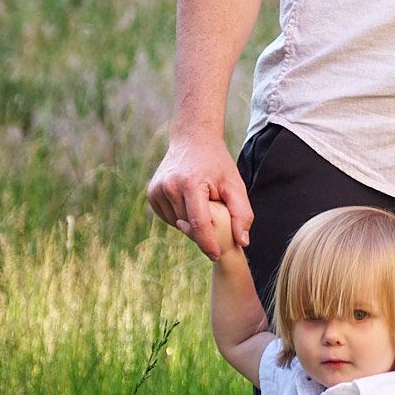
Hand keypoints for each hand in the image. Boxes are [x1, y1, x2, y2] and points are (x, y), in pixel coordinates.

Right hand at [146, 133, 252, 259]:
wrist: (192, 140)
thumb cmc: (217, 164)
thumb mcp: (235, 185)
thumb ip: (242, 214)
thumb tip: (242, 242)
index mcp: (190, 184)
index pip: (198, 223)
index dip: (208, 243)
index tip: (216, 255)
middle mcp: (169, 187)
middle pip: (188, 225)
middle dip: (203, 228)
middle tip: (215, 212)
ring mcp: (156, 190)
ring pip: (178, 223)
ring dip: (192, 222)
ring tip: (201, 201)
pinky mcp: (151, 194)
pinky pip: (169, 218)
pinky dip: (181, 216)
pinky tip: (189, 201)